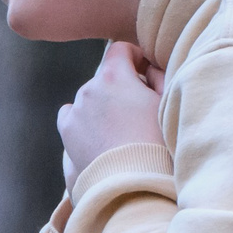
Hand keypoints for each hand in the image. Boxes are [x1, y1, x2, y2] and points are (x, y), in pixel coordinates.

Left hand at [57, 42, 164, 179]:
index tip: (144, 72)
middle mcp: (90, 87)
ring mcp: (76, 109)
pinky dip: (83, 119)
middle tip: (138, 109)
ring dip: (103, 105)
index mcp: (114, 75)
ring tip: (120, 129)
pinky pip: (72, 115)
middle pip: (106, 77)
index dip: (135, 57)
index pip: (120, 50)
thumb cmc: (157, 142)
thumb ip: (158, 76)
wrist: (133, 182)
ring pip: (90, 97)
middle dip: (121, 87)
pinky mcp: (67, 130)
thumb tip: (149, 69)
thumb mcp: (166, 103)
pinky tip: (98, 134)